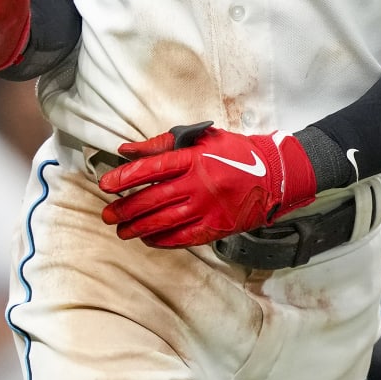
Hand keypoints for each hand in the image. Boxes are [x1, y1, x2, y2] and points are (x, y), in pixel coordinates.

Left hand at [99, 122, 316, 247]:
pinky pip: (183, 238)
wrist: (274, 174)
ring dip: (138, 227)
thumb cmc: (235, 153)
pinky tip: (149, 239)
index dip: (125, 177)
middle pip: (153, 199)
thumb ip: (162, 144)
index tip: (106, 184)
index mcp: (193, 159)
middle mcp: (199, 184)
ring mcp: (208, 208)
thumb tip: (127, 151)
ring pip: (164, 221)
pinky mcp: (217, 227)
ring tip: (122, 230)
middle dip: (125, 208)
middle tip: (108, 214)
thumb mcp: (201, 139)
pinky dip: (162, 240)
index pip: (151, 168)